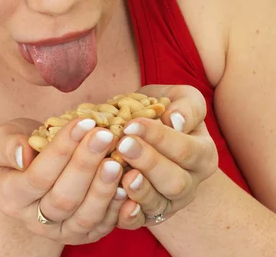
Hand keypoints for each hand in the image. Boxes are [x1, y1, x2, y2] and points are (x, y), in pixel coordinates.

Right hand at [0, 116, 130, 244]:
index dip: (62, 150)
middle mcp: (34, 220)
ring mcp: (61, 231)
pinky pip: (103, 226)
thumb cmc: (17, 149)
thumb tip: (23, 154)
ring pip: (85, 217)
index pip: (38, 176)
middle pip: (64, 199)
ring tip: (117, 159)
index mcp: (10, 196)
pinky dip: (118, 209)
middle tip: (106, 135)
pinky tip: (128, 184)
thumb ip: (6, 145)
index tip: (84, 122)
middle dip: (86, 165)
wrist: (30, 174)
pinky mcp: (84, 234)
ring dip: (104, 189)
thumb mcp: (0, 141)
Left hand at [114, 84, 218, 228]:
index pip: (185, 149)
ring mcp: (169, 202)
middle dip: (148, 162)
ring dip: (139, 191)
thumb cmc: (165, 109)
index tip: (132, 123)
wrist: (149, 131)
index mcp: (203, 154)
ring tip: (123, 174)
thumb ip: (187, 106)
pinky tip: (115, 198)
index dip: (159, 137)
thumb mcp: (182, 98)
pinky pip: (140, 221)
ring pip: (158, 204)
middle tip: (123, 144)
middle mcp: (190, 183)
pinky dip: (128, 215)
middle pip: (175, 182)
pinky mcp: (148, 215)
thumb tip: (176, 120)